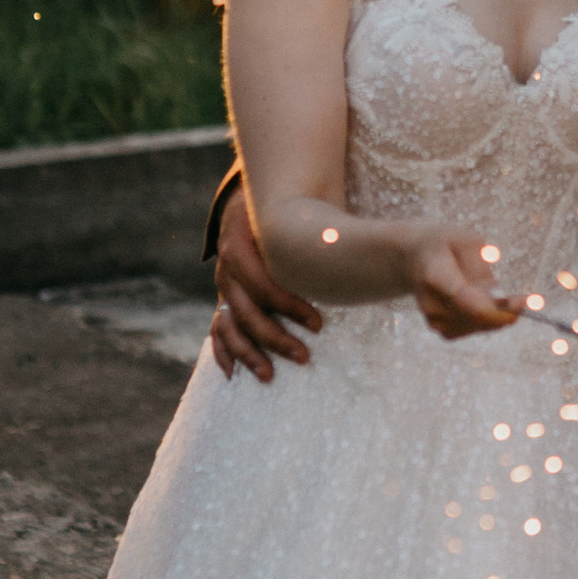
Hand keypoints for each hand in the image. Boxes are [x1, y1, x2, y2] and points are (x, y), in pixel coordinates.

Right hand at [208, 181, 323, 382]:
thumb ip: (322, 224)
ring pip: (228, 324)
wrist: (257, 203)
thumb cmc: (291, 207)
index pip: (260, 281)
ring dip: (248, 352)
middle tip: (304, 356)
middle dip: (274, 336)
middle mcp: (227, 265)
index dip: (288, 305)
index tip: (319, 324)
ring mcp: (223, 284)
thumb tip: (359, 241)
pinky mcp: (225, 298)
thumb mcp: (302, 210)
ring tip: (269, 376)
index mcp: (241, 240)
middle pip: (245, 309)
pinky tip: (234, 374)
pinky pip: (219, 328)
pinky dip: (224, 351)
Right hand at [404, 228, 522, 341]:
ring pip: (481, 325)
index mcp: (435, 276)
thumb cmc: (444, 245)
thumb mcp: (465, 240)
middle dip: (505, 310)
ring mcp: (435, 320)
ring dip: (497, 313)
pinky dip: (488, 318)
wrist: (413, 258)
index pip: (467, 302)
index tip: (524, 302)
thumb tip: (498, 295)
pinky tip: (482, 299)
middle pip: (478, 317)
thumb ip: (482, 265)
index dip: (498, 308)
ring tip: (491, 289)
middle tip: (524, 299)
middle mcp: (432, 304)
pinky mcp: (443, 330)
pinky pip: (476, 328)